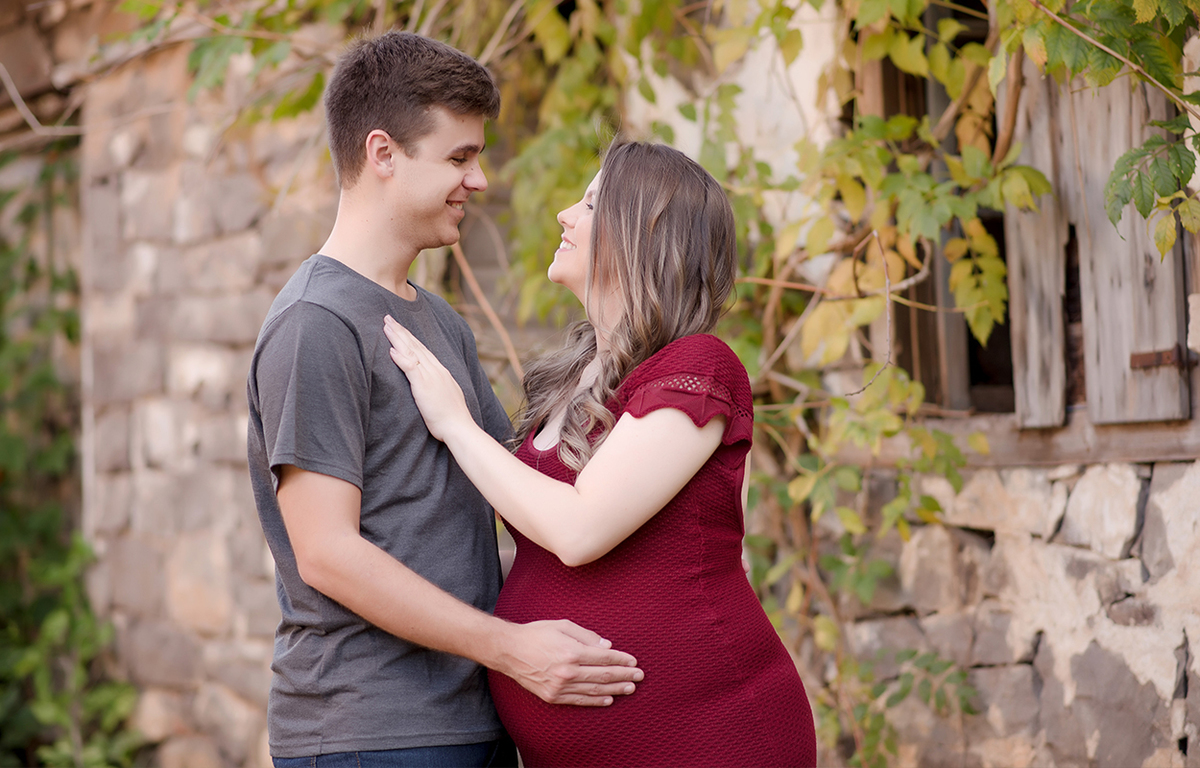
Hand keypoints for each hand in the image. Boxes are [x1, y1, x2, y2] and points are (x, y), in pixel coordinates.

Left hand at [384, 315, 471, 440]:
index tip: (400, 328)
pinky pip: (410, 368)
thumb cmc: (452, 417)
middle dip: (401, 331)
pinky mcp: (424, 385)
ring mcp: (431, 376)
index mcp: (441, 372)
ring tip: (386, 325)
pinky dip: (401, 357)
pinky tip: (391, 349)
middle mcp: (436, 370)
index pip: (423, 350)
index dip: (410, 338)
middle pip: (416, 345)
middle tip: (388, 318)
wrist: (459, 427)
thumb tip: (432, 384)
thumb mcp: (446, 396)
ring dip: (398, 338)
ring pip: (412, 352)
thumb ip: (438, 386)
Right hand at [495, 620, 642, 706]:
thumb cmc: (536, 634)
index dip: (621, 660)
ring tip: (630, 689)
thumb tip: (607, 647)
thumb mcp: (563, 626)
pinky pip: (579, 700)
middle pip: (603, 675)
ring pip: (594, 690)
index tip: (633, 662)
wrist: (509, 651)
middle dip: (624, 676)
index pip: (604, 658)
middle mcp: (567, 671)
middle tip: (639, 677)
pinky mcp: (553, 696)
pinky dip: (596, 700)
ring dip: (615, 689)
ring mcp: (560, 686)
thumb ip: (587, 636)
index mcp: (571, 651)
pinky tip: (608, 699)